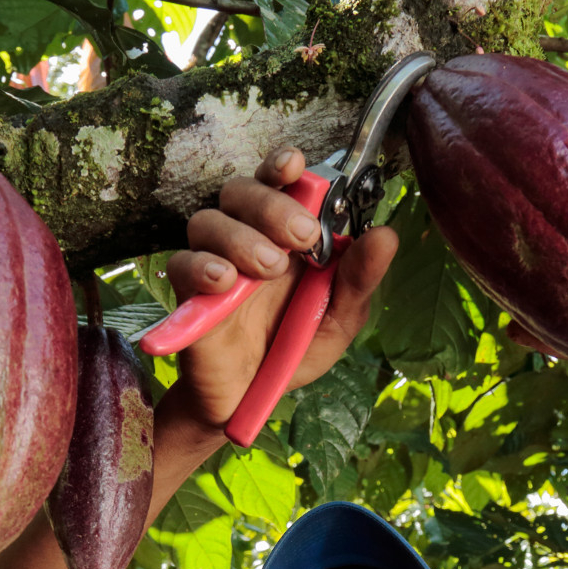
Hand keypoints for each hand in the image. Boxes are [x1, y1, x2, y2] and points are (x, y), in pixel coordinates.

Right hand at [161, 148, 397, 434]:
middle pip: (240, 191)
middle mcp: (246, 239)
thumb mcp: (338, 319)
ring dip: (241, 236)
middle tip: (301, 237)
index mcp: (285, 235)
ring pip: (208, 220)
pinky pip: (182, 264)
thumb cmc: (293, 351)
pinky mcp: (189, 296)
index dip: (282, 166)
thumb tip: (385, 236)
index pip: (277, 182)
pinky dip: (202, 266)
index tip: (294, 166)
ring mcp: (215, 265)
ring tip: (269, 269)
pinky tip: (225, 281)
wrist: (251, 402)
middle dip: (271, 205)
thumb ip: (358, 280)